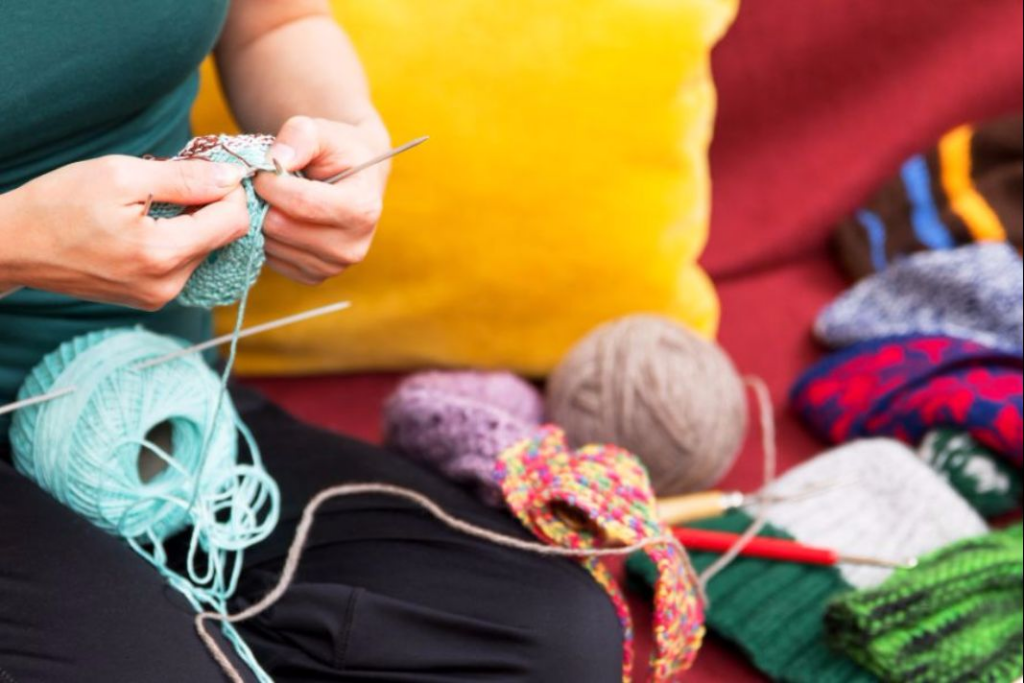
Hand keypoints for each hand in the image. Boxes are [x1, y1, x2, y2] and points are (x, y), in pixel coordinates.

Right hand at [0, 156, 249, 309]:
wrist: (13, 245)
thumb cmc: (58, 204)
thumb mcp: (121, 176)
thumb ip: (185, 179)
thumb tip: (231, 178)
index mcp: (163, 255)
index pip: (232, 222)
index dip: (231, 191)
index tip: (214, 169)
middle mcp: (168, 285)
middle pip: (221, 238)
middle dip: (209, 204)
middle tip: (177, 179)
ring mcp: (159, 297)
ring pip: (203, 250)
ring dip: (192, 221)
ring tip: (153, 202)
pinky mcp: (150, 299)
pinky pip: (182, 263)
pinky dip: (176, 238)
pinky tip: (146, 223)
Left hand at [253, 116, 388, 284]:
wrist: (354, 179)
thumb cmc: (338, 152)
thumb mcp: (323, 131)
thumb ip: (299, 135)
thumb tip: (274, 161)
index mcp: (362, 210)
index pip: (300, 203)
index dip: (270, 181)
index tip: (264, 166)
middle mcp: (352, 247)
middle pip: (280, 227)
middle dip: (264, 200)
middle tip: (267, 183)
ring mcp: (333, 267)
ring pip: (270, 245)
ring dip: (262, 218)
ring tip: (276, 199)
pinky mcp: (313, 277)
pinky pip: (271, 259)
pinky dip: (267, 237)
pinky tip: (281, 218)